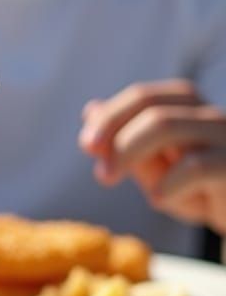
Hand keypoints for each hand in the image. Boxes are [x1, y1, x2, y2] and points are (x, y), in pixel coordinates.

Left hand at [79, 79, 225, 233]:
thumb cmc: (197, 192)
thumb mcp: (155, 170)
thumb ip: (125, 142)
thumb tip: (90, 109)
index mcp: (187, 107)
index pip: (142, 97)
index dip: (109, 117)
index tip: (87, 145)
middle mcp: (208, 113)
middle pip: (151, 106)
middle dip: (113, 133)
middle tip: (98, 168)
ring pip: (166, 126)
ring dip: (128, 153)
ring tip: (109, 179)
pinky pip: (196, 165)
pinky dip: (168, 182)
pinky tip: (158, 199)